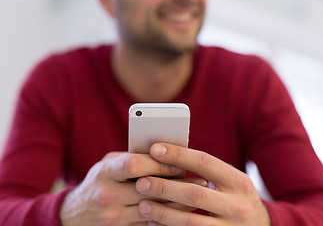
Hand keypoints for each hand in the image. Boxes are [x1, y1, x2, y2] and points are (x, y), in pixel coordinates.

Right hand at [60, 152, 205, 225]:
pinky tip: (182, 210)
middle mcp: (107, 196)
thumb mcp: (108, 165)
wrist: (74, 216)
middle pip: (149, 188)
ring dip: (178, 203)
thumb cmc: (98, 182)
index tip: (179, 163)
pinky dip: (168, 216)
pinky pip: (150, 224)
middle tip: (198, 180)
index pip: (134, 164)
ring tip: (196, 195)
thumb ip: (131, 158)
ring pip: (155, 210)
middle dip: (175, 184)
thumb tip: (165, 154)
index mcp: (105, 173)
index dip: (159, 163)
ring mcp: (113, 217)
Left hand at [135, 143, 270, 225]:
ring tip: (142, 204)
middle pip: (194, 193)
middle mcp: (238, 205)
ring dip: (163, 211)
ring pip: (190, 220)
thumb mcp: (231, 181)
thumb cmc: (236, 198)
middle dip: (165, 186)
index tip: (154, 149)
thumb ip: (209, 171)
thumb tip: (169, 155)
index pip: (205, 162)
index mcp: (239, 181)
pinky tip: (154, 222)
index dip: (178, 155)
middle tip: (141, 181)